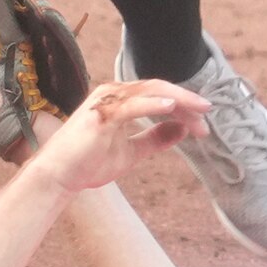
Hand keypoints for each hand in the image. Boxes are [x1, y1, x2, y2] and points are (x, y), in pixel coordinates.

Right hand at [25, 80, 210, 194]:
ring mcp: (106, 102)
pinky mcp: (101, 114)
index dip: (184, 108)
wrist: (58, 177)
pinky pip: (132, 105)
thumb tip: (182, 130)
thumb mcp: (131, 152)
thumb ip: (155, 139)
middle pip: (159, 89)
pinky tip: (172, 108)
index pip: (159, 96)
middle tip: (208, 114)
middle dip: (186, 101)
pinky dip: (153, 104)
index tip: (203, 127)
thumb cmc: (88, 163)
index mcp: (121, 101)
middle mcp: (114, 94)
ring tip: (199, 109)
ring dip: (177, 100)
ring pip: (150, 92)